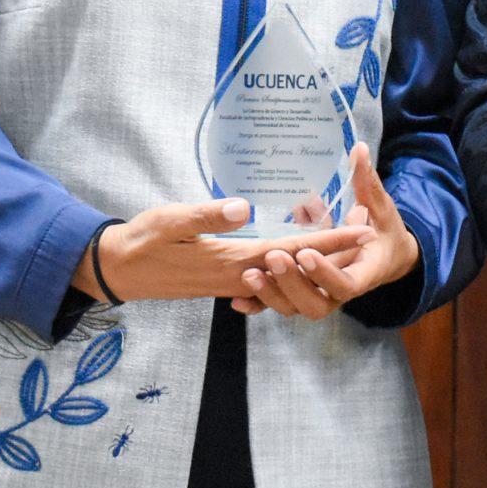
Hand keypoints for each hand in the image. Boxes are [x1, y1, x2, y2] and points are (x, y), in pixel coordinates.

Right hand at [72, 198, 373, 304]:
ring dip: (314, 257)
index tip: (362, 231)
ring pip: (284, 272)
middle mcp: (236, 275)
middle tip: (370, 230)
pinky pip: (266, 275)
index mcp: (230, 260)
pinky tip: (299, 254)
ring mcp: (230, 280)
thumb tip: (246, 207)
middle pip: (296, 264)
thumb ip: (207, 214)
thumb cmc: (141, 242)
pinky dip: (289, 264)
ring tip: (345, 239)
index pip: (291, 250)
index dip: (328, 241)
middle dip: (334, 250)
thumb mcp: (170, 221)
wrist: (117, 270)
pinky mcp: (221, 279)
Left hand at [231, 145, 418, 320]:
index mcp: (363, 274)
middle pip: (315, 304)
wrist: (383, 256)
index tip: (304, 251)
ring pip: (293, 308)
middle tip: (273, 256)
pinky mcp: (301, 295)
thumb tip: (358, 149)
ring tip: (250, 273)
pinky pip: (278, 306)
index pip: (344, 285)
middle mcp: (338, 292)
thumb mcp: (380, 207)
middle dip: (292, 283)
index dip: (323, 273)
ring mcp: (319, 296)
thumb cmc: (383, 230)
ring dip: (271, 294)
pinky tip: (237, 299)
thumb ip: (367, 182)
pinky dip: (259, 304)